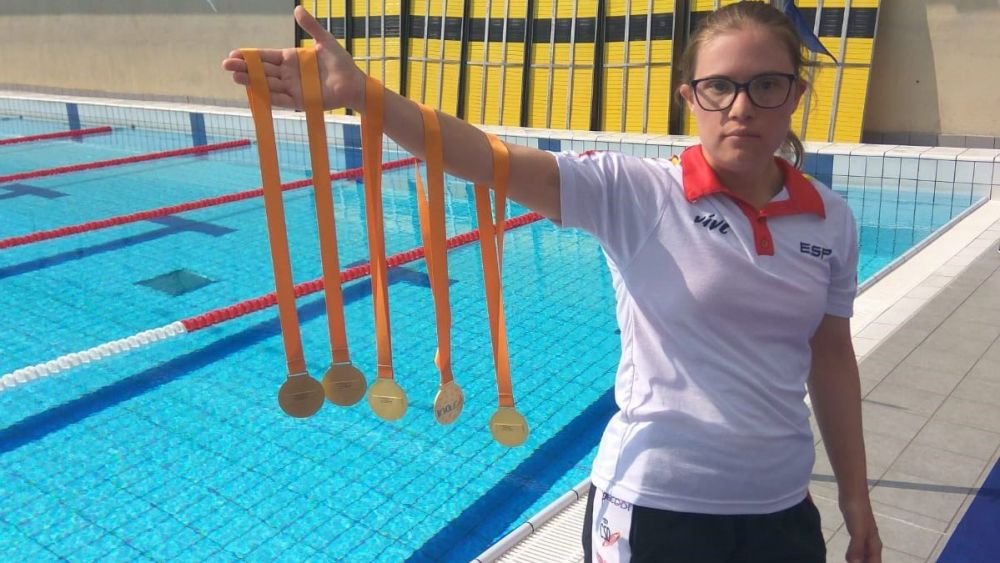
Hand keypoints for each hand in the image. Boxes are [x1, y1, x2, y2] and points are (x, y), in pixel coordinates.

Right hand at [220, 6, 365, 111]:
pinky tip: (256, 93)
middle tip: (226, 65)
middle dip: (244, 68)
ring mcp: (292, 88)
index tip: (234, 53)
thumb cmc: (341, 63)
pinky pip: (281, 100)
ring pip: (268, 85)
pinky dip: (269, 97)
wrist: (354, 83)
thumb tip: (298, 8)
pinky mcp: (300, 102)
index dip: (250, 56)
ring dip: (252, 81)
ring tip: (235, 77)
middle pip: (262, 71)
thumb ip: (311, 26)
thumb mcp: (325, 41)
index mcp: (291, 59)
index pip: (266, 57)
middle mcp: (288, 74)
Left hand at [841, 497, 881, 561]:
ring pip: (864, 556)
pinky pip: (857, 549)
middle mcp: (872, 543)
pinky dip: (854, 556)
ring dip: (859, 562)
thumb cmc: (857, 513)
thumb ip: (857, 549)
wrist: (853, 495)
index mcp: (874, 545)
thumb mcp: (857, 532)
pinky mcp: (856, 532)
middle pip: (870, 561)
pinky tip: (848, 559)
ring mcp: (864, 537)